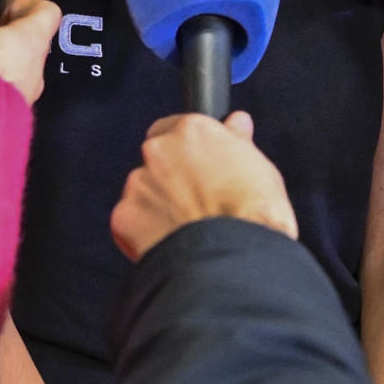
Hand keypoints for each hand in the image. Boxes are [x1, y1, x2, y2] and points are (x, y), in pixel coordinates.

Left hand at [110, 112, 297, 261]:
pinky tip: (170, 246)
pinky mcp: (123, 216)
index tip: (195, 170)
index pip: (175, 129)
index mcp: (192, 131)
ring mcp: (138, 183)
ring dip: (156, 206)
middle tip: (192, 205)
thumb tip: (237, 122)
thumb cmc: (255, 215)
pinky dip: (143, 234)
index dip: (185, 153)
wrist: (234, 260)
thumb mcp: (259, 169)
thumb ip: (238, 142)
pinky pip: (129, 223)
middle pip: (155, 159)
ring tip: (185, 232)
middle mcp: (160, 150)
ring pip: (141, 191)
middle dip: (168, 178)